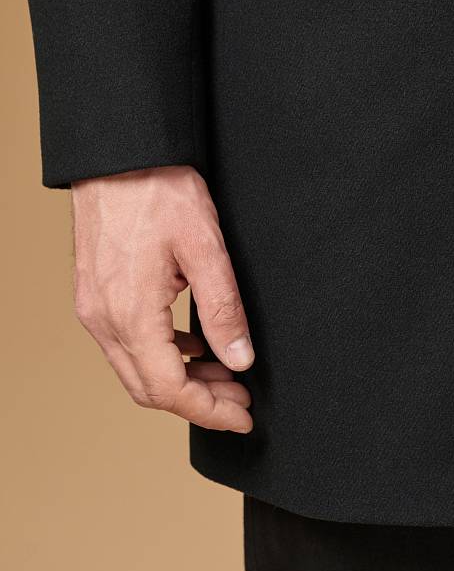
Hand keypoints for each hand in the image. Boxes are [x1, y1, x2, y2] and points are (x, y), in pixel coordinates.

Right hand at [71, 165, 253, 432]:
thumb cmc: (158, 189)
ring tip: (225, 373)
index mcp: (130, 314)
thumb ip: (223, 308)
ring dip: (179, 380)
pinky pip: (125, 344)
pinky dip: (160, 356)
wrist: (118, 154)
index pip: (169, 390)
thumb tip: (239, 360)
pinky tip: (192, 345)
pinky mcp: (94, 294)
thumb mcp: (204, 246)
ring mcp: (93, 308)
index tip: (242, 416)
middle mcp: (103, 320)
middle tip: (240, 398)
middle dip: (198, 402)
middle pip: (148, 389)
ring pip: (135, 370)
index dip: (209, 411)